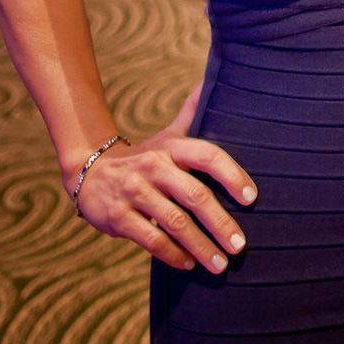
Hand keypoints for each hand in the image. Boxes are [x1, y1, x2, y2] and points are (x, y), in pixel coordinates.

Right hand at [72, 92, 256, 273]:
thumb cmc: (146, 158)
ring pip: (174, 223)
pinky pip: (150, 239)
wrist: (91, 172)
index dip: (232, 175)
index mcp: (172, 147)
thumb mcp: (169, 135)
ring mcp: (135, 192)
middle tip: (240, 246)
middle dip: (221, 223)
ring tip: (220, 265)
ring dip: (200, 246)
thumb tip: (214, 78)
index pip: (208, 156)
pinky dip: (172, 254)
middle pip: (195, 195)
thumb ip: (194, 112)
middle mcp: (154, 166)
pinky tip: (188, 265)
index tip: (252, 198)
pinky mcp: (118, 217)